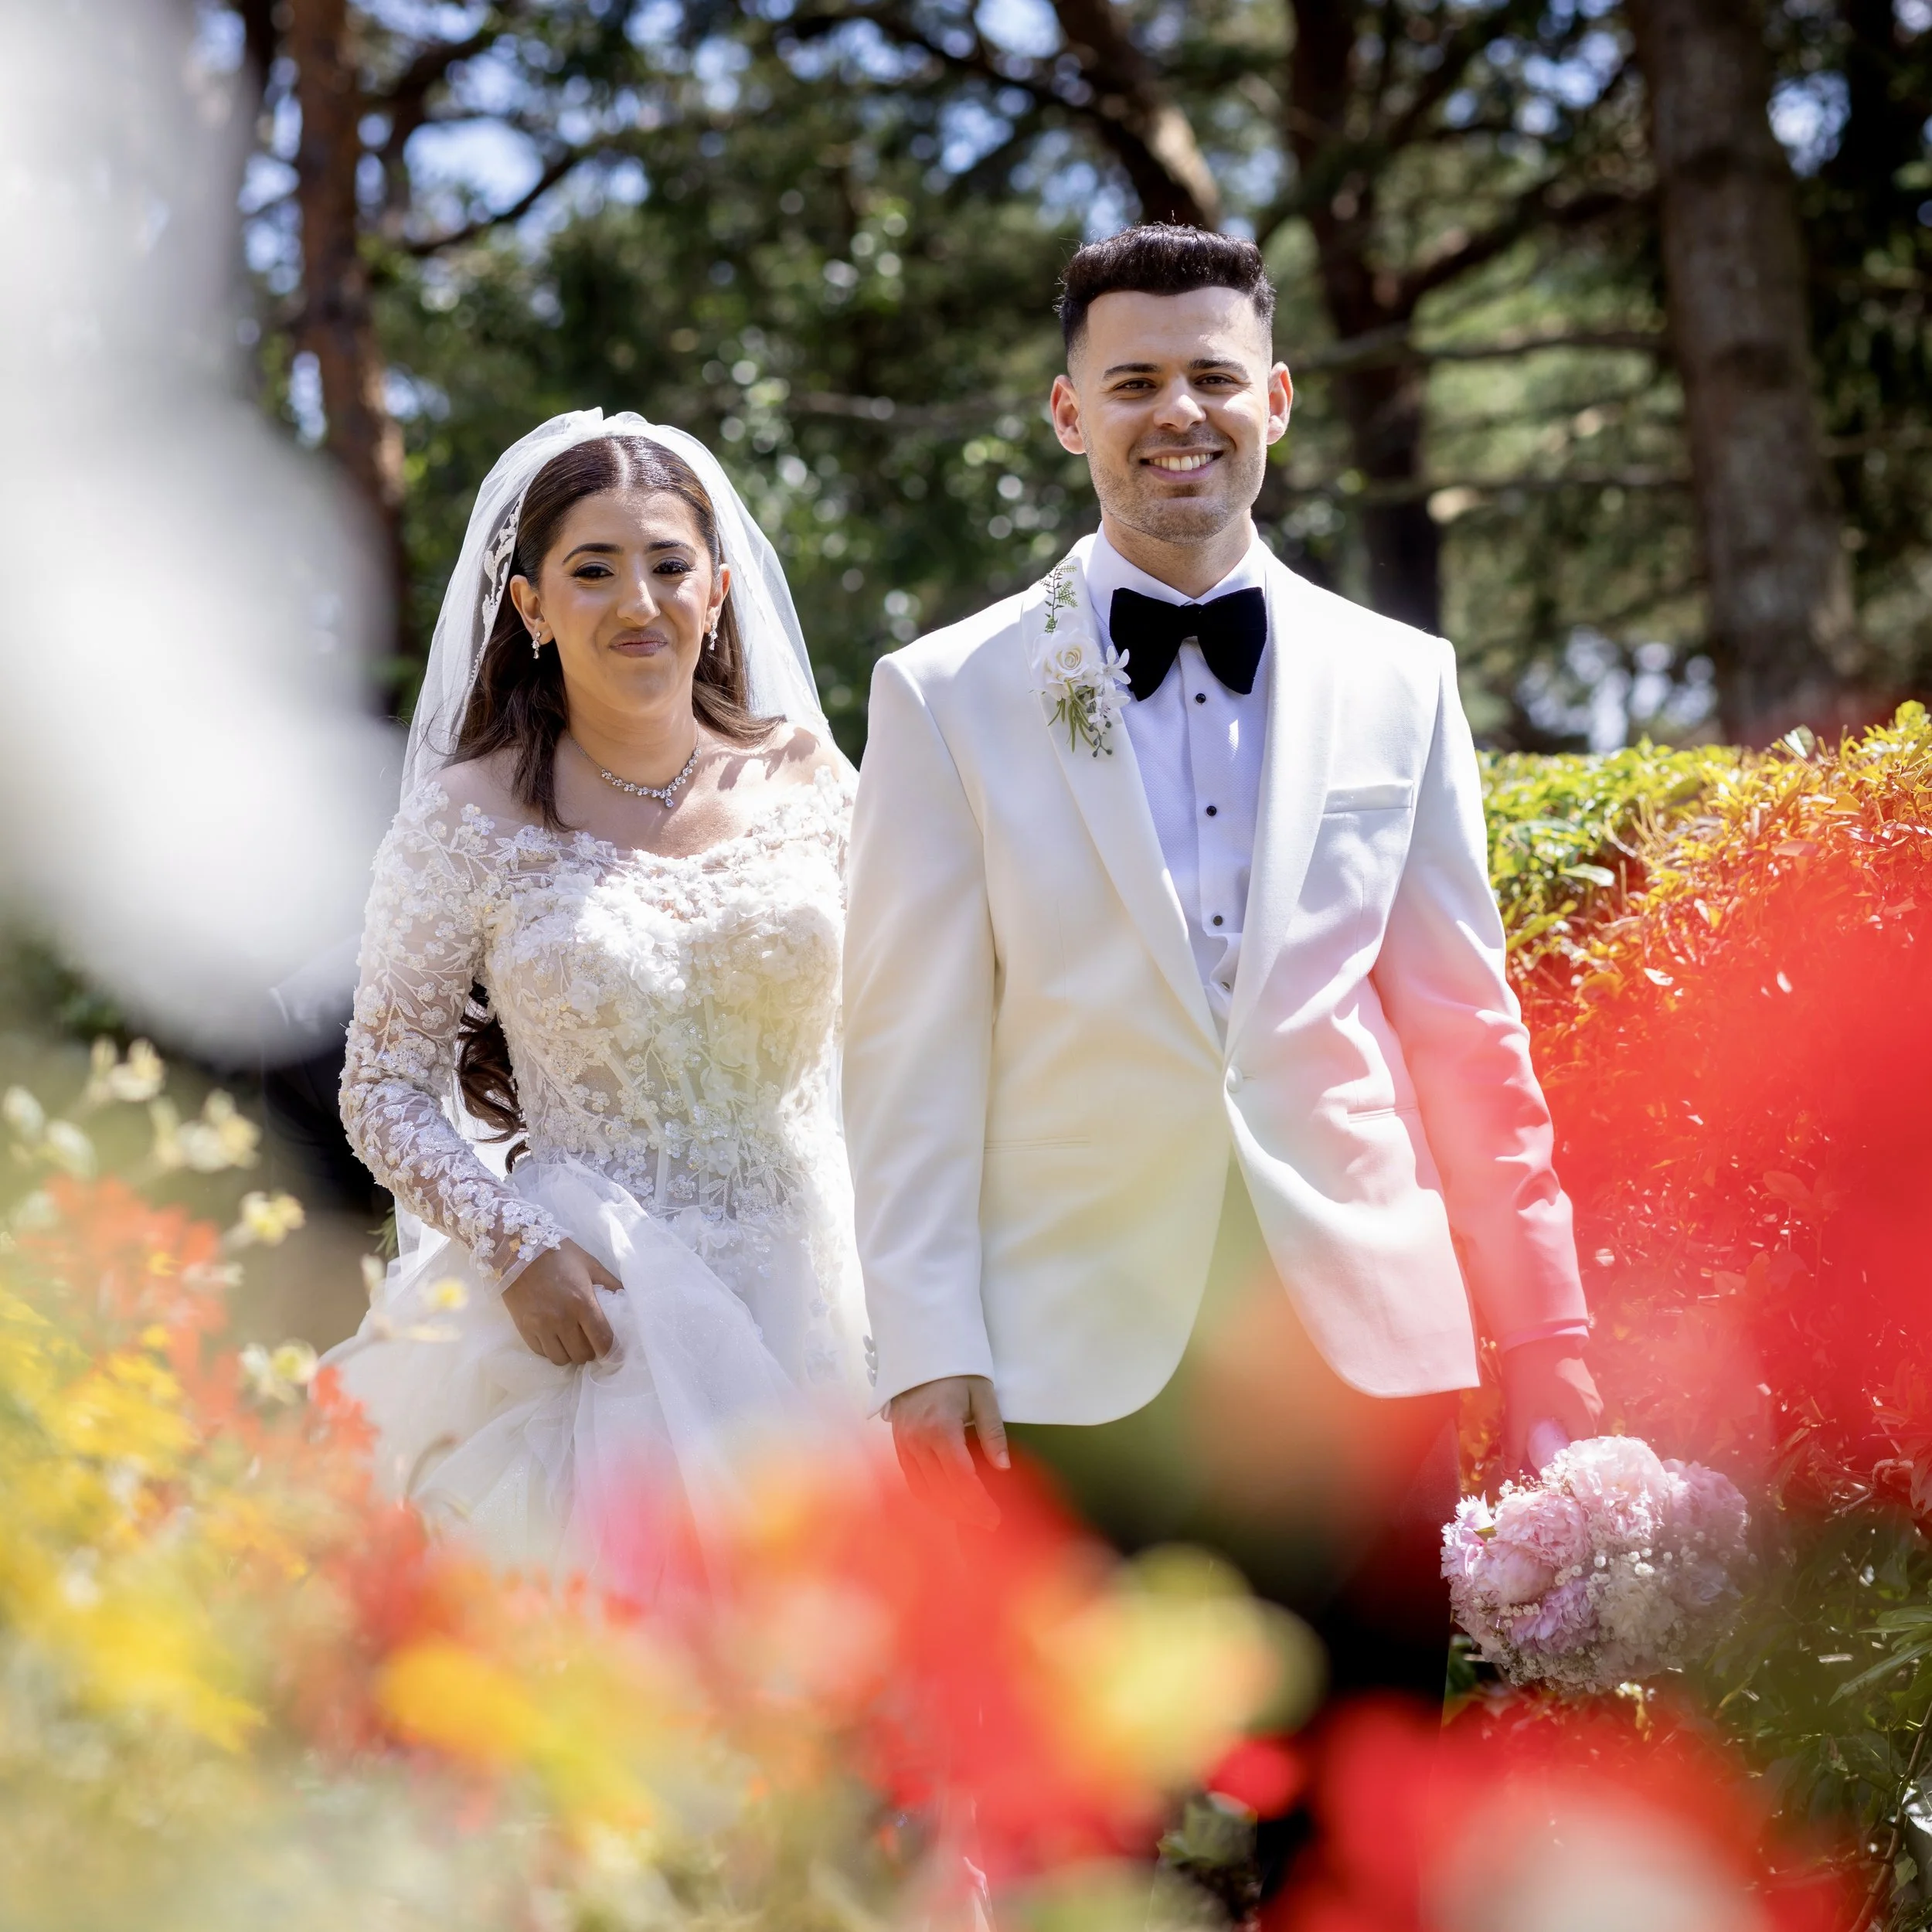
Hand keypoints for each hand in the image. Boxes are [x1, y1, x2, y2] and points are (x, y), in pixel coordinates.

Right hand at [501, 1239, 621, 1364]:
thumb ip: (611, 1284)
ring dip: (570, 1353)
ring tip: (571, 1340)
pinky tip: (554, 1337)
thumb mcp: (590, 1265)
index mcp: (583, 1302)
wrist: (517, 1251)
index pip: (603, 1341)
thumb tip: (629, 1300)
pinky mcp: (524, 1330)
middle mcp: (562, 1319)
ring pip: (561, 1359)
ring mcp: (541, 1327)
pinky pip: (541, 1353)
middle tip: (590, 1340)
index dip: (611, 1349)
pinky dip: (551, 1349)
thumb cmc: (559, 1255)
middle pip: (582, 1355)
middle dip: (590, 1351)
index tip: (612, 1348)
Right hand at [887, 1374, 1008, 1529]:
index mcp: (942, 1429)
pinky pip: (910, 1479)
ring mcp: (904, 1444)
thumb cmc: (956, 1370)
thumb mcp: (982, 1394)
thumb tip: (1003, 1467)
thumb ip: (993, 1432)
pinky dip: (928, 1495)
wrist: (919, 1351)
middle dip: (966, 1512)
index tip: (994, 1517)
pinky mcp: (897, 1444)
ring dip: (946, 1508)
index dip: (978, 1503)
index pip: (961, 1479)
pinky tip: (945, 1501)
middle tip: (987, 1523)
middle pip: (942, 1490)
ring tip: (969, 1516)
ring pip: (923, 1490)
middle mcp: (918, 1441)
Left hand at [1500, 1340, 1602, 1474]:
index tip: (1539, 1463)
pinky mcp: (1585, 1384)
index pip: (1577, 1455)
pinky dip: (1562, 1415)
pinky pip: (1576, 1409)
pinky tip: (1544, 1412)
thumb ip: (1515, 1442)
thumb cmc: (1530, 1373)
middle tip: (1534, 1448)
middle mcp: (1596, 1409)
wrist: (1536, 1331)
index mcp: (1585, 1420)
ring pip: (1576, 1423)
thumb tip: (1509, 1470)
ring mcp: (1592, 1395)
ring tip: (1536, 1431)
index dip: (1557, 1461)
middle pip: (1578, 1439)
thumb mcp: (1519, 1410)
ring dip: (1558, 1429)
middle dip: (1557, 1446)